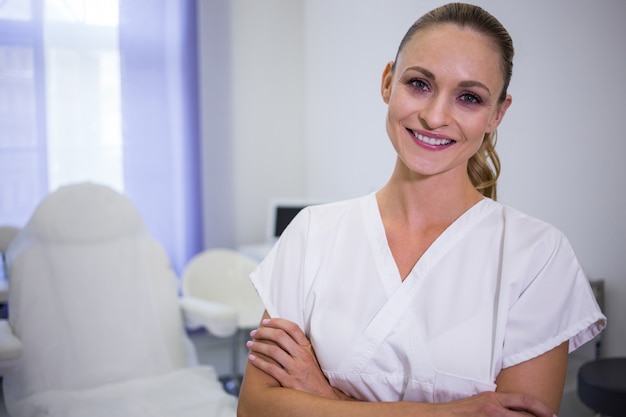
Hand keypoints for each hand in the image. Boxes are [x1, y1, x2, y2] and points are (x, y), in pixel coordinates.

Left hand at [246, 318, 349, 399]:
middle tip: (254, 333)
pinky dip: (259, 362)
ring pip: (273, 351)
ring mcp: (296, 368)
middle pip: (280, 336)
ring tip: (250, 344)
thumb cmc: (313, 376)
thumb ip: (299, 346)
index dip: (277, 322)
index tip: (265, 322)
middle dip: (264, 332)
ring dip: (258, 345)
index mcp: (307, 348)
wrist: (321, 396)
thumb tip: (281, 334)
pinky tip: (252, 358)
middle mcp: (302, 356)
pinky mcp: (289, 381)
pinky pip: (271, 368)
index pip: (292, 328)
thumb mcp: (311, 357)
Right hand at [437, 391, 556, 416]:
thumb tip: (516, 410)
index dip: (542, 408)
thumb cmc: (459, 411)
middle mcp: (493, 408)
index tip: (552, 415)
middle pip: (526, 415)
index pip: (525, 400)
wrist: (439, 416)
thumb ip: (499, 405)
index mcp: (493, 398)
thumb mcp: (480, 402)